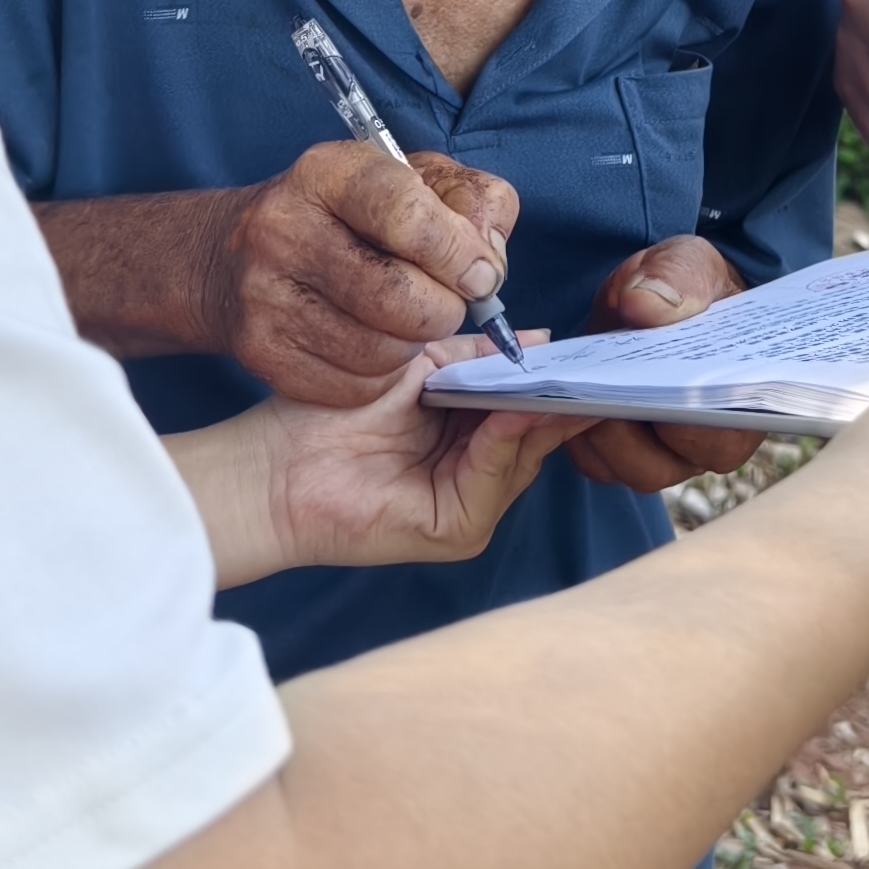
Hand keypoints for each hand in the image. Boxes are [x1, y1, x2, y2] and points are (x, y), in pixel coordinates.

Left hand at [193, 343, 570, 583]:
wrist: (276, 464)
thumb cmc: (334, 409)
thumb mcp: (420, 363)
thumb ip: (479, 354)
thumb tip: (544, 339)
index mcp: (472, 432)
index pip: (531, 404)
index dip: (558, 377)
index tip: (590, 348)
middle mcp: (479, 471)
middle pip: (539, 431)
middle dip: (562, 394)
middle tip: (592, 360)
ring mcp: (471, 503)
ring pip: (524, 454)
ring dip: (540, 413)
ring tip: (558, 376)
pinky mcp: (457, 530)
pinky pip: (494, 478)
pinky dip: (506, 441)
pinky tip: (512, 408)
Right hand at [207, 143, 521, 405]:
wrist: (232, 256)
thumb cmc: (346, 216)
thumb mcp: (407, 179)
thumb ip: (470, 204)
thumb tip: (489, 264)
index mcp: (327, 173)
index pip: (407, 214)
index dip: (458, 253)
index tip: (479, 274)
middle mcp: (283, 230)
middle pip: (399, 297)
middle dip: (443, 309)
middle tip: (445, 304)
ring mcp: (265, 295)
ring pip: (381, 350)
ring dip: (412, 344)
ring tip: (405, 320)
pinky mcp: (261, 352)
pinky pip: (353, 385)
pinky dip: (380, 374)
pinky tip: (371, 343)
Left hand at [563, 237, 764, 496]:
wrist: (651, 298)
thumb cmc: (687, 287)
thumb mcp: (689, 265)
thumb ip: (676, 280)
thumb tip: (642, 305)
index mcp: (742, 405)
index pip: (725, 435)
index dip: (694, 421)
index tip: (662, 386)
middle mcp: (706, 443)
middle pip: (668, 463)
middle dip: (632, 426)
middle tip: (606, 382)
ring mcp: (662, 454)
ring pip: (629, 468)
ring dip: (601, 429)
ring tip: (582, 382)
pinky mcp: (617, 452)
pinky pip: (594, 460)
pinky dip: (575, 430)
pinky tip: (565, 390)